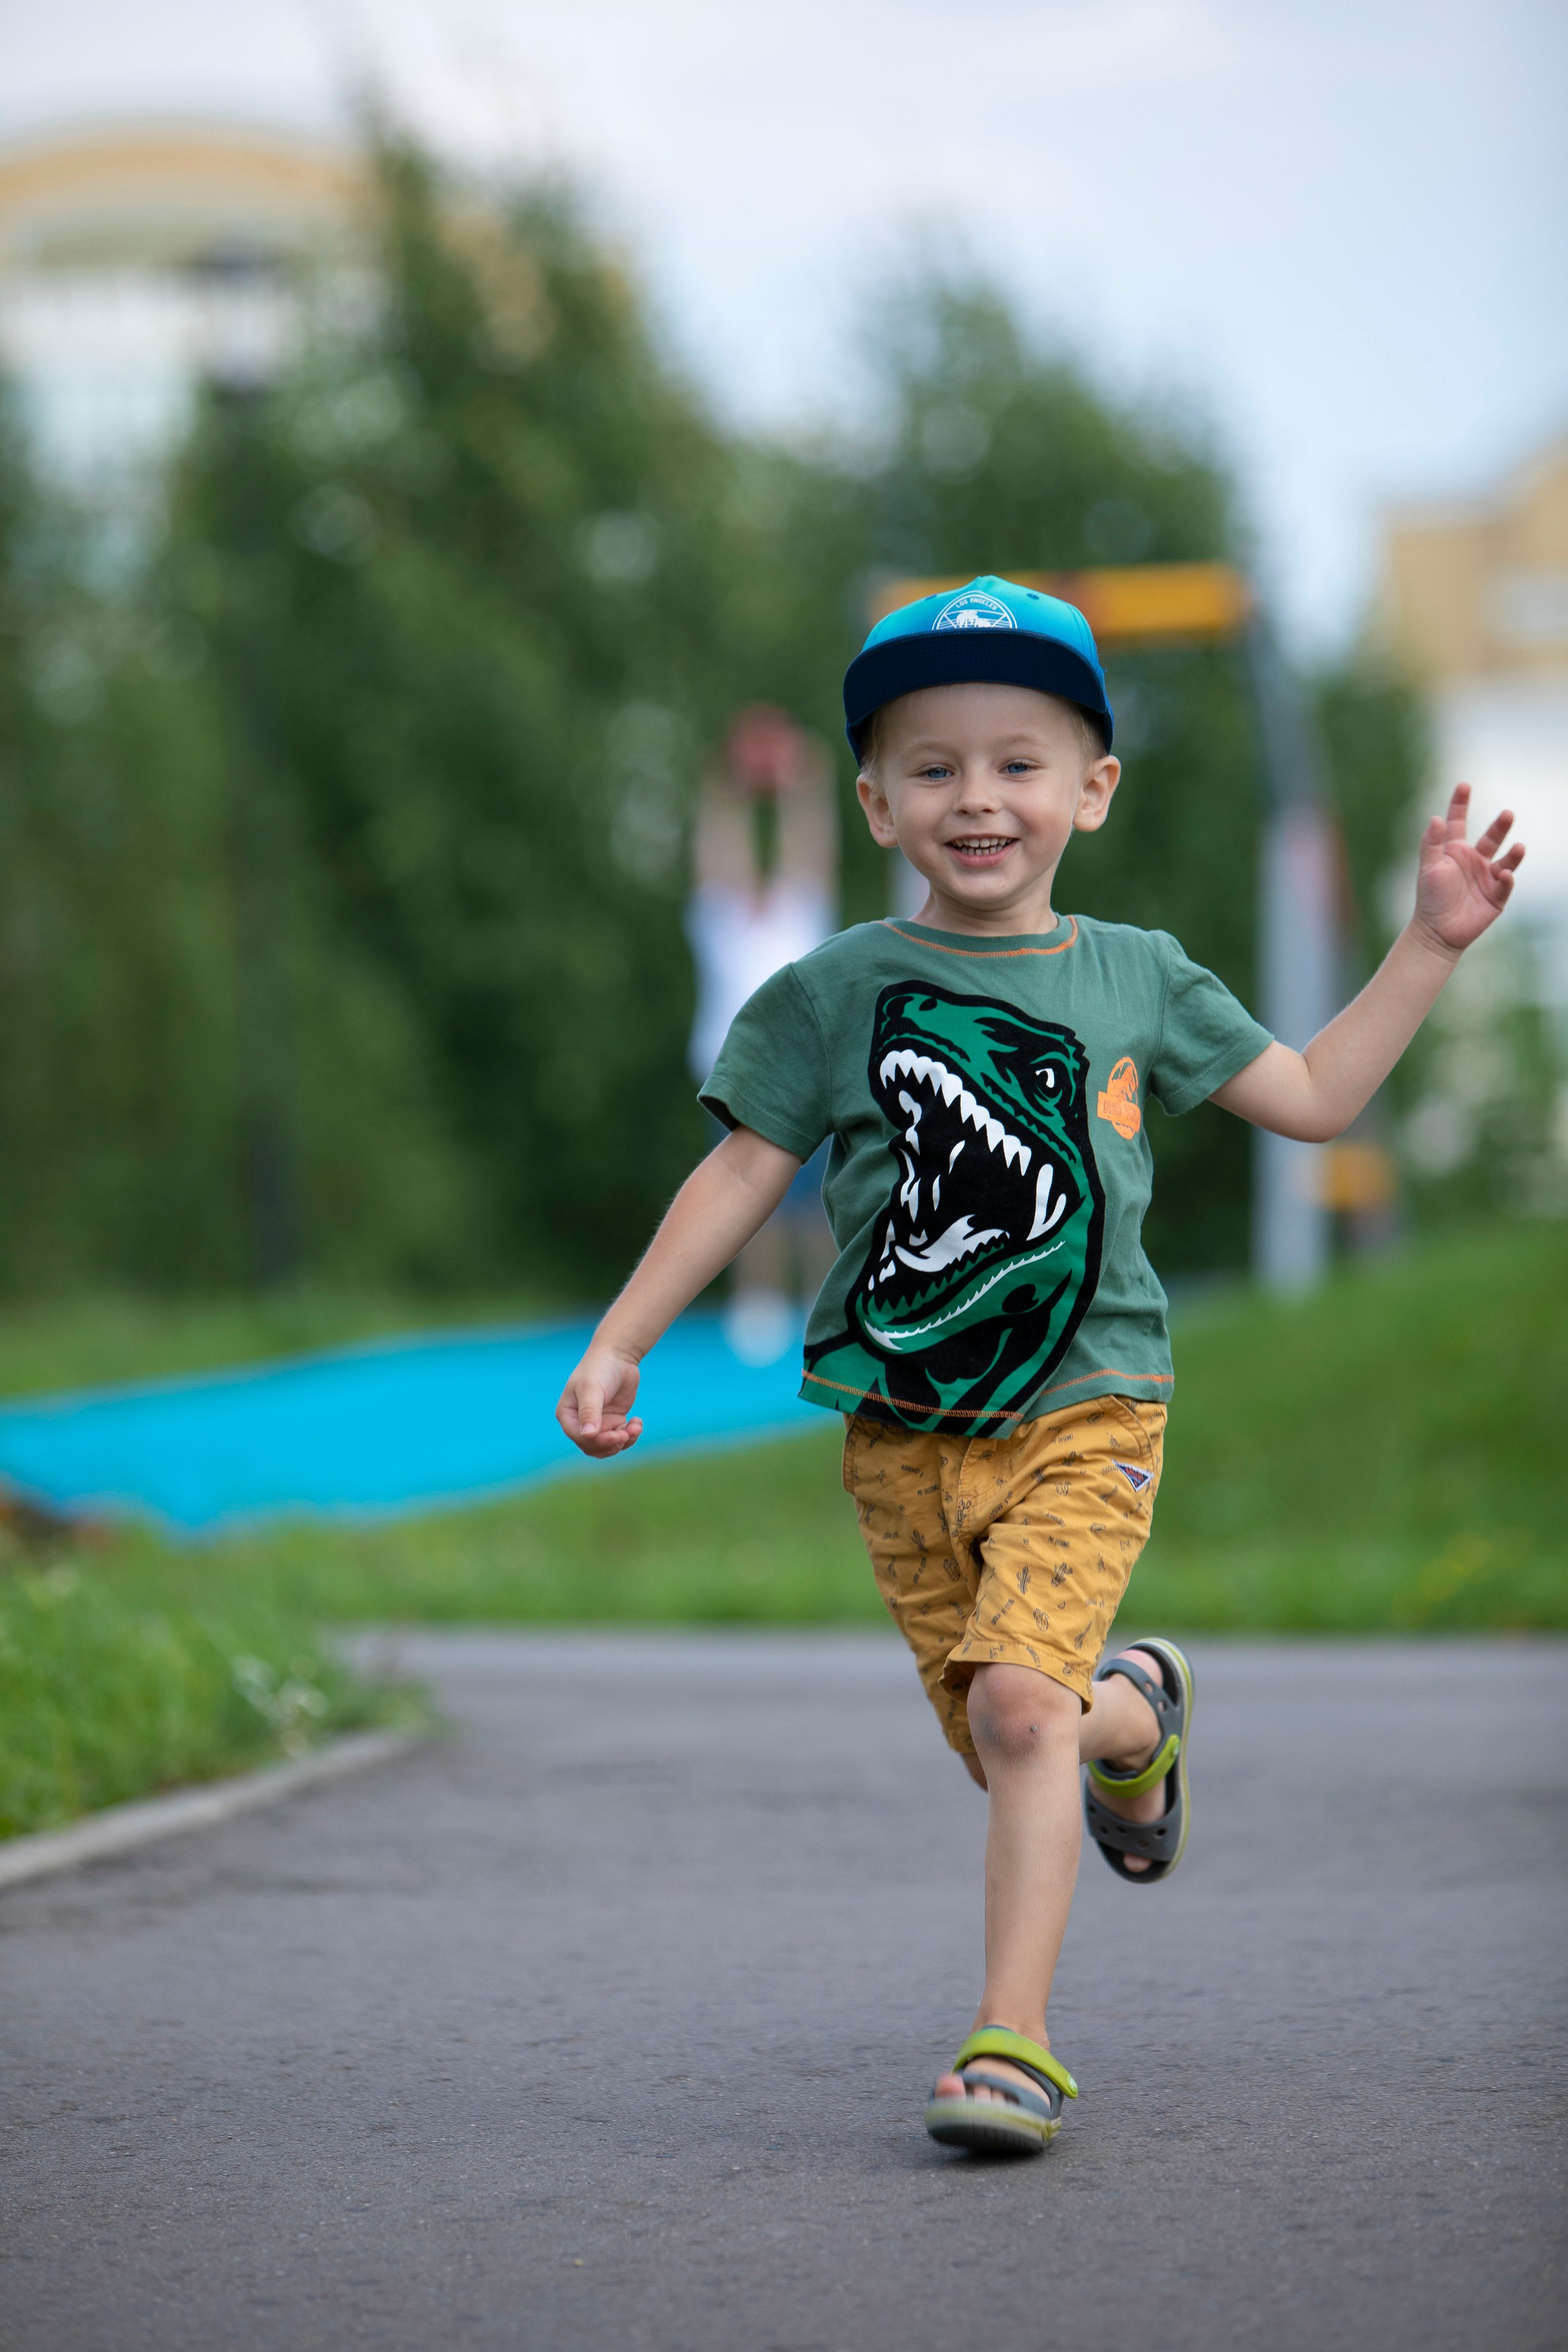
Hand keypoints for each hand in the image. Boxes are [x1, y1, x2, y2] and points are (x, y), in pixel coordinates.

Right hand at [556, 1342, 643, 1458]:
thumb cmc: (599, 1369)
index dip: (597, 1442)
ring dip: (623, 1442)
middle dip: (611, 1445)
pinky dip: (631, 1435)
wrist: (618, 1355)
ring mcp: (599, 1422)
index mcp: (568, 1414)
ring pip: (608, 1446)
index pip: (579, 1438)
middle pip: (593, 1447)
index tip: (615, 1435)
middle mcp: (581, 1421)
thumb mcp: (591, 1389)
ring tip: (635, 1428)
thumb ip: (589, 1412)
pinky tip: (637, 1422)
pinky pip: (621, 1438)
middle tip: (626, 1435)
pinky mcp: (614, 1420)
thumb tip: (588, 1436)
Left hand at [1413, 784, 1524, 955]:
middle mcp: (1474, 860)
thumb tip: (1435, 817)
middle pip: (1491, 838)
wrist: (1437, 932)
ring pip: (1505, 861)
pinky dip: (1506, 880)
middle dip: (1500, 827)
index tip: (1464, 785)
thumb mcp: (1429, 868)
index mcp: (1455, 850)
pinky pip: (1505, 885)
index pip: (1458, 822)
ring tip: (1520, 847)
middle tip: (1508, 814)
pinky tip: (1503, 876)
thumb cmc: (1430, 898)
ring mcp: (1487, 877)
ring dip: (1513, 854)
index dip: (1460, 804)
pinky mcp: (1496, 896)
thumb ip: (1431, 844)